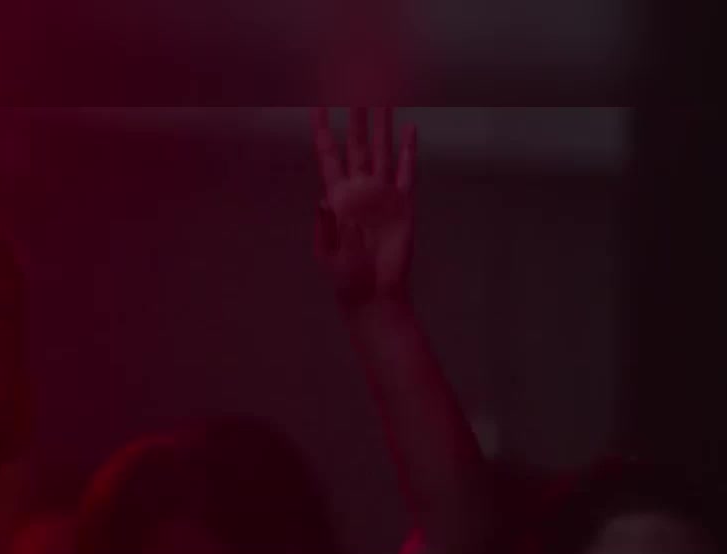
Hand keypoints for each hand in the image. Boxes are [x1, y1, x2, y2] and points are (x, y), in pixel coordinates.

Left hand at [313, 107, 416, 307]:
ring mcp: (382, 194)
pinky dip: (409, 152)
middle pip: (356, 145)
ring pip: (382, 151)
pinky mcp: (403, 204)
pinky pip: (407, 172)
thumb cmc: (345, 276)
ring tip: (383, 100)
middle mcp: (359, 189)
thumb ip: (325, 226)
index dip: (322, 131)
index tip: (317, 106)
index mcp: (336, 196)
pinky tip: (409, 131)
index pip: (328, 155)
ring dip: (382, 127)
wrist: (374, 293)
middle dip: (355, 118)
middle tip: (355, 87)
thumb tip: (322, 201)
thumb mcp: (327, 253)